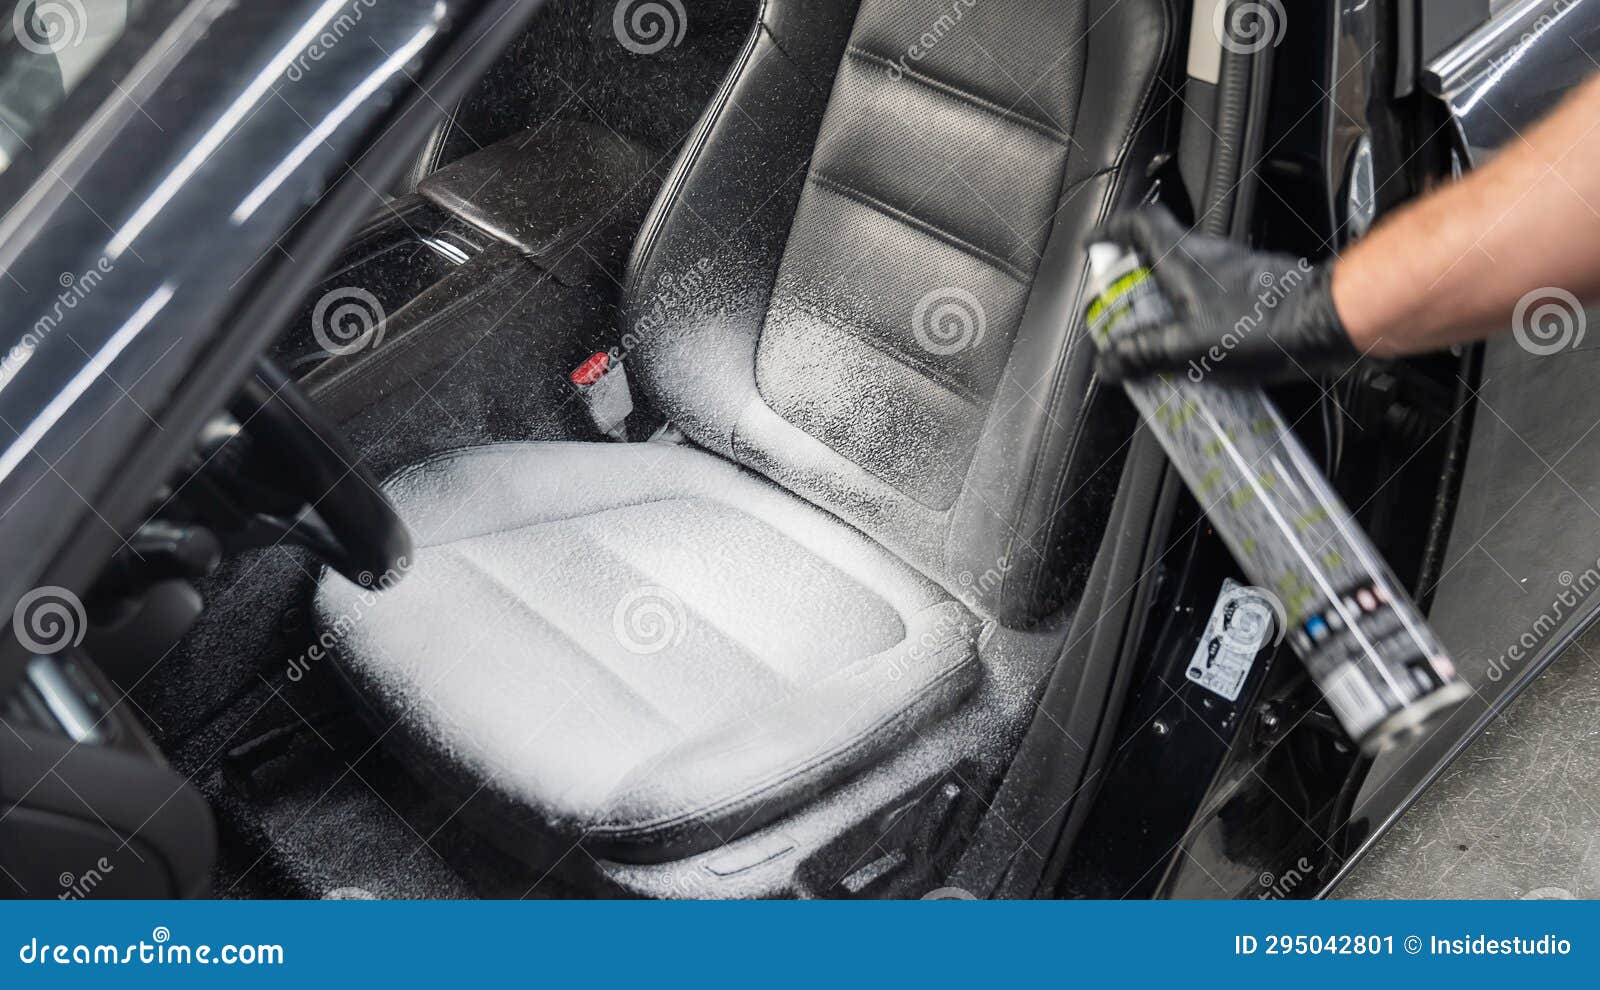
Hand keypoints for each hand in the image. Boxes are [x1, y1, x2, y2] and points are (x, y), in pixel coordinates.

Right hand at [1091, 206, 1359, 384]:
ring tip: (1155, 341)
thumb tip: (1107, 363)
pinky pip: (1210, 298)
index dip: (1111, 230)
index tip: (1094, 247)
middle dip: (1132, 280)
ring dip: (1164, 302)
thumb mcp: (1189, 347)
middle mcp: (1207, 256)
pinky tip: (1197, 352)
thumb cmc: (1262, 325)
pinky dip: (1193, 317)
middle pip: (1158, 253)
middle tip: (1119, 312)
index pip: (1139, 222)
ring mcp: (1234, 271)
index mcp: (1182, 259)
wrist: (1329, 323)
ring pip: (1185, 278)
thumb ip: (1144, 354)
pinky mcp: (1255, 291)